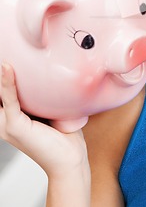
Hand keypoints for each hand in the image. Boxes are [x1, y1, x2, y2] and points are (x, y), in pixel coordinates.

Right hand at [0, 62, 88, 177]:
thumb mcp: (52, 106)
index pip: (2, 91)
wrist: (69, 160)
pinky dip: (7, 84)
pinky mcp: (15, 127)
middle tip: (2, 54)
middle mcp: (3, 120)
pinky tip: (7, 68)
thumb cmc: (63, 134)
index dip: (2, 75)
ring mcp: (6, 125)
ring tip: (2, 57)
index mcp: (10, 115)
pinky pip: (10, 101)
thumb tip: (54, 68)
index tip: (4, 56)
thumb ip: (46, 90)